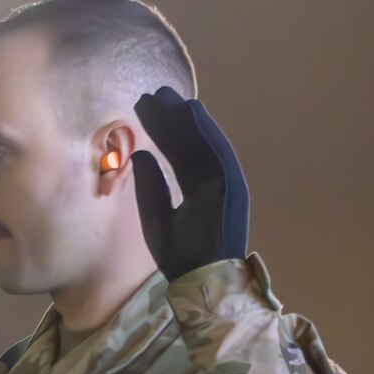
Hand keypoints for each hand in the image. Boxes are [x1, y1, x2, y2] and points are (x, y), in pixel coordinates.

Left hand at [131, 86, 249, 280]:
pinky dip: (206, 131)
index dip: (162, 133)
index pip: (178, 154)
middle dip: (172, 120)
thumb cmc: (180, 254)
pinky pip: (218, 152)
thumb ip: (150, 185)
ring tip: (168, 95)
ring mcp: (224, 182)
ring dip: (187, 119)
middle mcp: (212, 182)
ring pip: (203, 143)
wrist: (201, 278)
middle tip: (151, 94)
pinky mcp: (232, 186)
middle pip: (189, 144)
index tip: (144, 110)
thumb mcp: (156, 216)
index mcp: (197, 190)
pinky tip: (192, 111)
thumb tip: (141, 154)